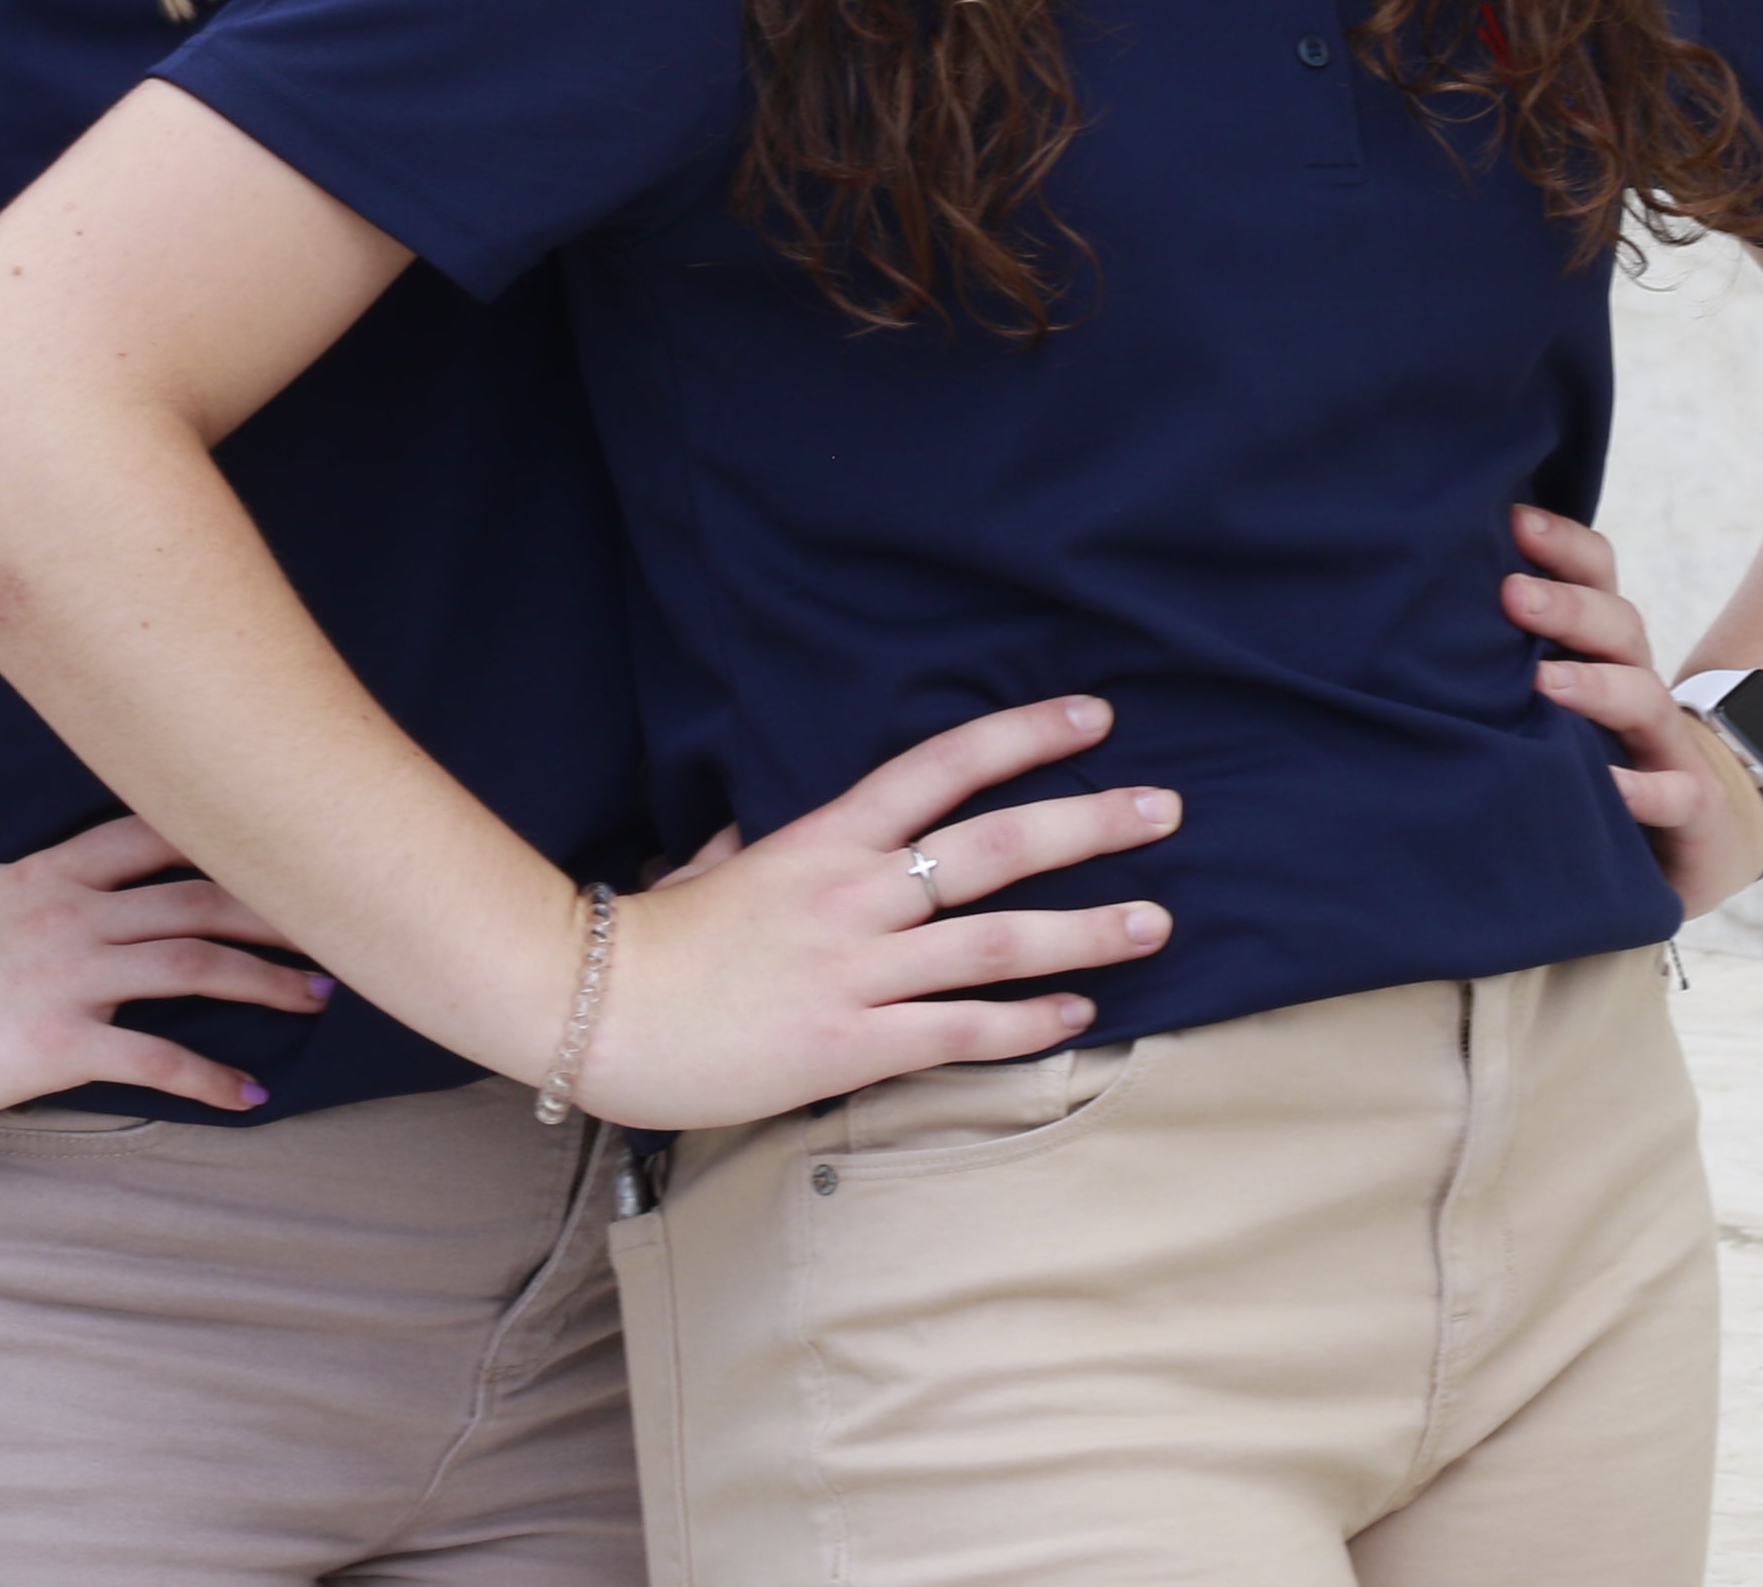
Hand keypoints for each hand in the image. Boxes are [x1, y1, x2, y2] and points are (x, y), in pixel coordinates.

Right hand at [0, 816, 332, 1126]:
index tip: (278, 844)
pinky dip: (212, 1077)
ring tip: (319, 1001)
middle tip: (336, 922)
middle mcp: (74, 914)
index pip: (153, 835)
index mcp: (49, 875)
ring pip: (196, 962)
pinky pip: (156, 1056)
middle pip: (200, 894)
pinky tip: (250, 1096)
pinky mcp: (61, 1040)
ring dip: (268, 982)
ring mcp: (72, 974)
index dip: (223, 835)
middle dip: (276, 907)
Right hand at [569, 696, 1181, 1131]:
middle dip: (1090, 825)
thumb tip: (769, 837)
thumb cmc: (657, 938)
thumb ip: (764, 849)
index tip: (1094, 718)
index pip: (942, 767)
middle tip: (1163, 809)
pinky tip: (1081, 1013)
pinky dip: (1029, 1023)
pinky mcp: (854, 1044)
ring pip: (999, 941)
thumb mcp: (715, 866)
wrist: (599, 1011)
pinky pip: (962, 1031)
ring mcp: (859, 969)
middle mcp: (856, 894)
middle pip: (997, 846)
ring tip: (1158, 922)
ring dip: (1089, 930)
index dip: (1023, 736)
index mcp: (826, 839)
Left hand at [1510, 504, 1762, 918]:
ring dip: (1596, 686)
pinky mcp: (1691, 807)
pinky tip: (1610, 786)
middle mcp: (1636, 682)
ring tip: (1544, 682)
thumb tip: (1417, 596)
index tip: (1512, 520)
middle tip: (1512, 594)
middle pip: (1619, 626)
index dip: (1561, 543)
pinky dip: (1644, 790)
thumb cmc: (1596, 747)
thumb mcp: (1555, 690)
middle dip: (1568, 605)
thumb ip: (1506, 647)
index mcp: (1603, 646)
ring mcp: (1666, 743)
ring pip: (1644, 698)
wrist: (1696, 831)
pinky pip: (1675, 794)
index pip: (1596, 574)